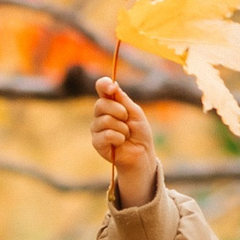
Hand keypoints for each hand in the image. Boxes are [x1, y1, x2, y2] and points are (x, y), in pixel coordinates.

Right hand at [91, 78, 159, 207]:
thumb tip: (113, 85)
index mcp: (111, 103)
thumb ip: (123, 100)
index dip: (104, 85)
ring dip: (122, 128)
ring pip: (104, 120)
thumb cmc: (139, 133)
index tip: (112, 88)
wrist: (142, 154)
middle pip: (101, 104)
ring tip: (126, 134)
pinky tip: (121, 142)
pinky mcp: (97, 142)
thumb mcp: (135, 113)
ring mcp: (97, 129)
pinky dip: (118, 137)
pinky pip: (106, 134)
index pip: (101, 88)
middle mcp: (101, 114)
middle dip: (119, 111)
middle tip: (127, 119)